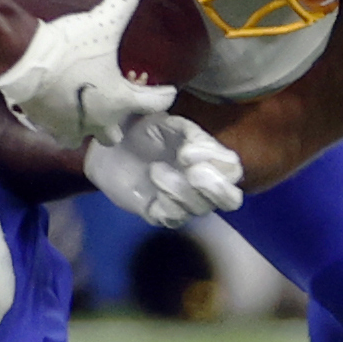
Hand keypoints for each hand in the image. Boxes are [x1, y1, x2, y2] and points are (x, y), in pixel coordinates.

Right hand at [0, 0, 175, 146]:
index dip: (163, 94)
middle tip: (115, 99)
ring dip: (88, 126)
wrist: (24, 62)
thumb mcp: (102, 21)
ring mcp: (71, 127)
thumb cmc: (70, 47)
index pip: (155, 103)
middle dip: (119, 120)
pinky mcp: (47, 125)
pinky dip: (63, 122)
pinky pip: (60, 131)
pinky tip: (60, 105)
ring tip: (85, 106)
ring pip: (85, 138)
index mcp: (120, 100)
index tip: (167, 90)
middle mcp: (99, 121)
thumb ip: (123, 0)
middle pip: (115, 134)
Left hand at [84, 111, 243, 227]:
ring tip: (155, 169)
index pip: (233, 169)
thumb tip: (194, 147)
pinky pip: (175, 219)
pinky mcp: (163, 215)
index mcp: (209, 158)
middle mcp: (203, 184)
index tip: (186, 152)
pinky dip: (165, 202)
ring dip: (179, 189)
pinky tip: (151, 184)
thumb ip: (187, 131)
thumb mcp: (166, 123)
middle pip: (231, 200)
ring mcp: (185, 202)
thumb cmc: (142, 131)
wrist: (109, 148)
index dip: (217, 163)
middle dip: (215, 188)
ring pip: (200, 208)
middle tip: (191, 173)